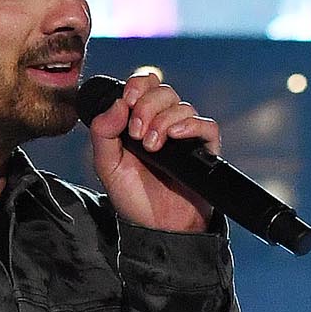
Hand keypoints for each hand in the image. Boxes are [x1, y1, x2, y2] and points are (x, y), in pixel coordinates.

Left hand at [86, 71, 216, 233]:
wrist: (157, 227)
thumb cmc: (133, 197)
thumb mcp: (107, 165)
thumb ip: (103, 132)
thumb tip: (119, 103)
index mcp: (140, 120)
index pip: (145, 84)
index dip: (138, 85)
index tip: (129, 101)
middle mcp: (164, 124)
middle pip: (164, 91)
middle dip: (148, 107)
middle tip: (137, 134)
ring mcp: (185, 137)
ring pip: (183, 106)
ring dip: (164, 121)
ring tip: (152, 147)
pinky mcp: (205, 151)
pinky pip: (207, 125)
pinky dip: (190, 125)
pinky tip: (175, 137)